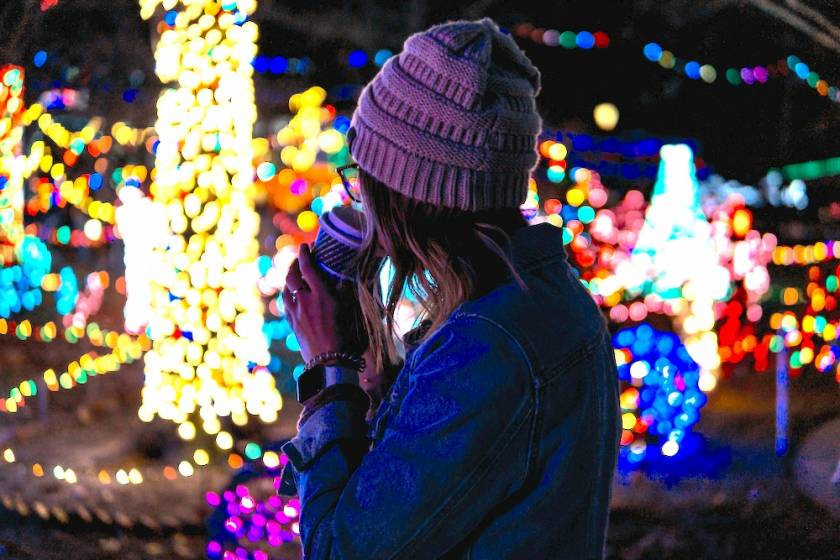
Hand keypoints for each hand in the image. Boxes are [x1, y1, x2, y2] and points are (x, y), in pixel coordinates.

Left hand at [282, 243, 364, 363]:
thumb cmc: (347, 338)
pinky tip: (292, 294)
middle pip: (292, 276)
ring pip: (286, 289)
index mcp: (322, 296)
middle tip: (299, 258)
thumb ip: (346, 292)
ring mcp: (296, 313)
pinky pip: (286, 303)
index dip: (305, 254)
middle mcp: (306, 302)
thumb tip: (347, 278)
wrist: (330, 363)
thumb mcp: (351, 312)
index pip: (308, 268)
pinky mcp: (292, 324)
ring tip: (294, 275)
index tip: (306, 246)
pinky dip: (288, 294)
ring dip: (289, 279)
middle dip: (294, 264)